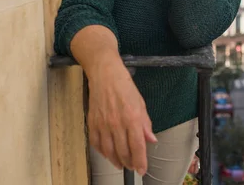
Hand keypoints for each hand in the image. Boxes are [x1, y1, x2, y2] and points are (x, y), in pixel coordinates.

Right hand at [86, 60, 156, 175]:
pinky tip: (107, 153)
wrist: (105, 74)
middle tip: (132, 166)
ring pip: (109, 151)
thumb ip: (145, 124)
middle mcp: (117, 123)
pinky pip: (96, 143)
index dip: (140, 161)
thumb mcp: (141, 103)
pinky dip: (102, 152)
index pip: (137, 146)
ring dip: (115, 161)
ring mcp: (103, 124)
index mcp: (132, 117)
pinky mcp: (92, 122)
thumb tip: (151, 140)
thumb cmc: (124, 86)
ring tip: (121, 164)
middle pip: (123, 151)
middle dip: (129, 163)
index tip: (142, 170)